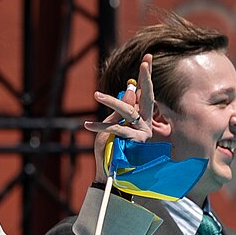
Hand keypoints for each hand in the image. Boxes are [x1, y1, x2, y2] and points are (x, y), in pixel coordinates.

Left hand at [86, 54, 163, 173]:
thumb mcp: (115, 126)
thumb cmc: (113, 151)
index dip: (146, 76)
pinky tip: (88, 125)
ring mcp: (142, 133)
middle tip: (145, 61)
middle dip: (146, 78)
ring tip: (97, 95)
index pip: (146, 92)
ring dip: (111, 102)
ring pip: (127, 112)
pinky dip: (100, 127)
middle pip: (146, 97)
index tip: (147, 57)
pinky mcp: (132, 143)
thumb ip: (123, 110)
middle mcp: (146, 124)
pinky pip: (115, 130)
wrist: (114, 177)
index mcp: (144, 118)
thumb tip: (131, 89)